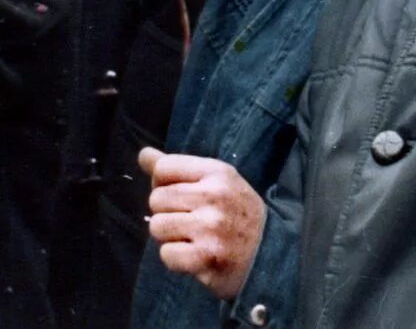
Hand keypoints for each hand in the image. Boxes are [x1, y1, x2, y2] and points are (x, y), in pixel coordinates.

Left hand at [140, 147, 264, 300]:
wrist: (270, 255)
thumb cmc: (236, 213)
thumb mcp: (216, 182)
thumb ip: (177, 168)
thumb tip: (144, 155)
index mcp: (217, 172)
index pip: (163, 168)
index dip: (162, 184)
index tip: (180, 196)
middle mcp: (215, 196)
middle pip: (156, 199)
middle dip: (167, 213)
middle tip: (189, 221)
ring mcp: (211, 227)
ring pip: (157, 227)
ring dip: (170, 237)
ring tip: (192, 238)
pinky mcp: (207, 257)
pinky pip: (166, 254)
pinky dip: (176, 259)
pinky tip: (195, 256)